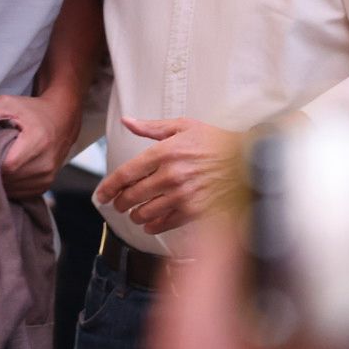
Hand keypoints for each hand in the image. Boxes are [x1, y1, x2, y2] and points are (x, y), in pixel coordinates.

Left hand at [0, 90, 79, 198]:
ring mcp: (48, 177)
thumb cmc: (32, 110)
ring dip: (0, 182)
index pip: (8, 166)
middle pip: (10, 180)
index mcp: (38, 141)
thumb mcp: (7, 103)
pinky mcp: (46, 185)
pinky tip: (2, 174)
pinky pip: (21, 193)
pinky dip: (9, 186)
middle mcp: (46, 163)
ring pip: (14, 189)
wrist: (61, 119)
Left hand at [95, 117, 243, 234]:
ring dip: (135, 215)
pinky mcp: (195, 211)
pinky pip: (166, 223)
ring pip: (146, 212)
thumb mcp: (182, 126)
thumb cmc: (216, 141)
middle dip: (120, 203)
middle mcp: (170, 175)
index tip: (101, 194)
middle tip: (117, 205)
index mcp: (164, 153)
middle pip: (132, 196)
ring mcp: (183, 195)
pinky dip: (154, 226)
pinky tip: (150, 225)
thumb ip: (151, 127)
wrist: (247, 159)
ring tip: (134, 214)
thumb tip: (128, 121)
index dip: (109, 187)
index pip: (126, 173)